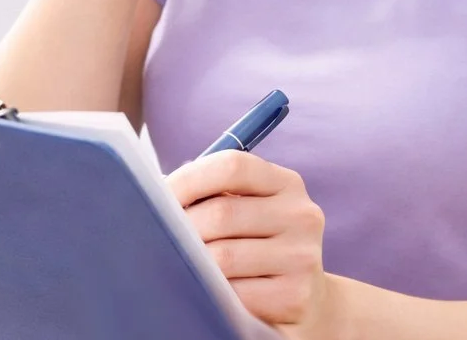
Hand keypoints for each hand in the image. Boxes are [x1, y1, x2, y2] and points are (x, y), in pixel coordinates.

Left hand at [167, 150, 335, 338]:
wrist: (309, 301)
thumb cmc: (258, 245)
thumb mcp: (249, 209)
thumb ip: (214, 194)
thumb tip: (156, 190)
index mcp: (287, 184)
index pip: (233, 166)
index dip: (189, 178)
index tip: (158, 195)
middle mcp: (301, 215)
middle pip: (222, 213)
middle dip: (181, 227)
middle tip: (157, 237)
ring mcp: (302, 257)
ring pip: (223, 257)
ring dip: (191, 262)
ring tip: (177, 263)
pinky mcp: (295, 297)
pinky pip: (235, 294)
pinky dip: (212, 293)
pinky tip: (206, 291)